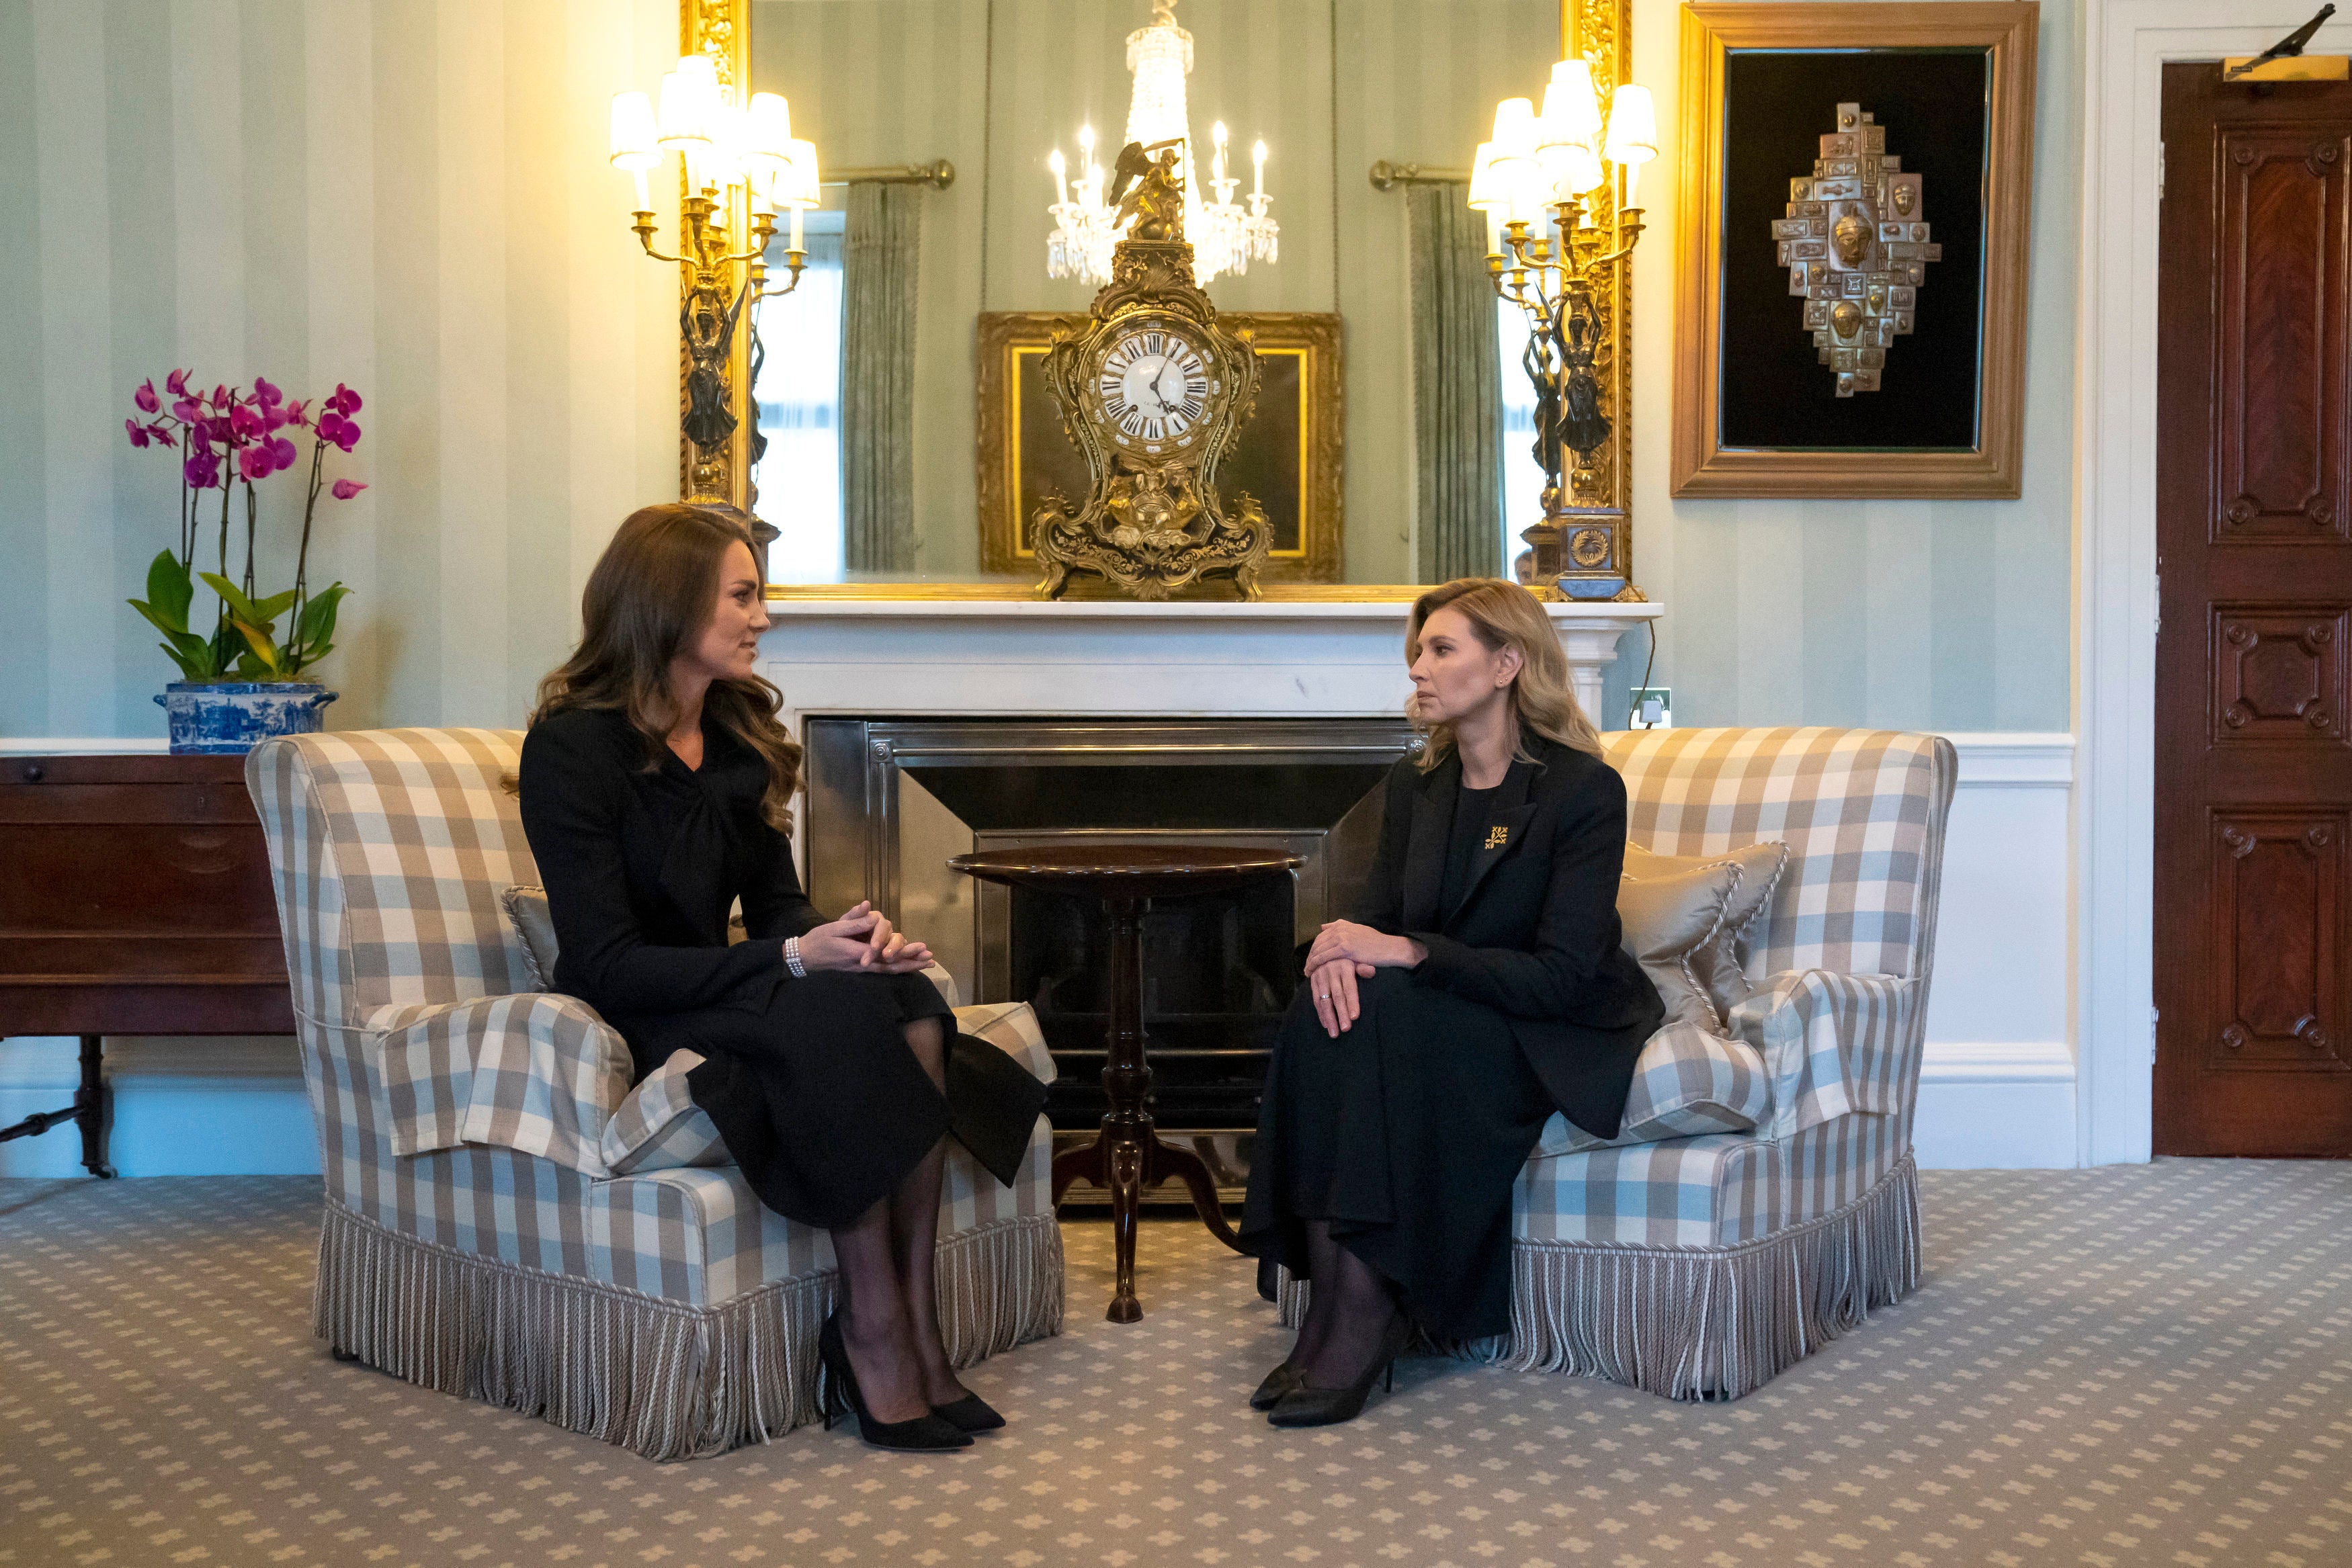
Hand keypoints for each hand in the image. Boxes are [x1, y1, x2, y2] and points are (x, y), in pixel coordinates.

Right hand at [795, 901, 934, 973]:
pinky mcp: (861, 969)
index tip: (920, 947)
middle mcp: (862, 964)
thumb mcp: (834, 927)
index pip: (883, 953)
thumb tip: (870, 909)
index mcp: (856, 952)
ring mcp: (862, 968)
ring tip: (927, 965)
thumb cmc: (819, 939)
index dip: (902, 950)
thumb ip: (853, 920)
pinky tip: (909, 967)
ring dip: (908, 967)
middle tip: (931, 959)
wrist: (806, 957)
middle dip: (912, 961)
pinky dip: (897, 969)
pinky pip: (882, 971)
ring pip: (888, 970)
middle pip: (891, 965)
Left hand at [1303, 919, 1424, 974]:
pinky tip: (1313, 972)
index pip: (1321, 937)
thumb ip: (1340, 927)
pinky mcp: (1345, 948)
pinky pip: (1324, 957)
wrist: (1388, 948)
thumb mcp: (1357, 930)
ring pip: (1319, 950)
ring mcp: (1341, 937)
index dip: (1314, 948)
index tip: (1310, 958)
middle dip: (1310, 956)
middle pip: (1318, 943)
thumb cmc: (1375, 942)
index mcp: (1341, 925)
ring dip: (1310, 962)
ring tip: (1307, 972)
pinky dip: (1316, 965)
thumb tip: (1323, 926)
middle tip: (1306, 967)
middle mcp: (1339, 929)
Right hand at [1306, 955, 1375, 1037]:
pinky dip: (1321, 1013)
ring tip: (1334, 1033)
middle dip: (1341, 1014)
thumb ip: (1363, 967)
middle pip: (1337, 996)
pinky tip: (1326, 1024)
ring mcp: (1320, 976)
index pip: (1349, 987)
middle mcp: (1331, 971)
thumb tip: (1371, 971)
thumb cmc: (1349, 957)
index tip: (1355, 1017)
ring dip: (1329, 1018)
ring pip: (1324, 1001)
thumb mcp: (1357, 958)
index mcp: (1344, 966)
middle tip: (1346, 1029)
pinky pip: (1316, 999)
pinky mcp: (1313, 981)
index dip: (1352, 1002)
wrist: (1327, 948)